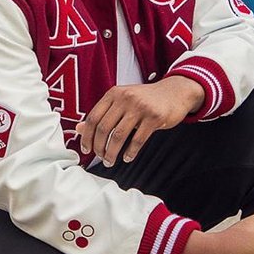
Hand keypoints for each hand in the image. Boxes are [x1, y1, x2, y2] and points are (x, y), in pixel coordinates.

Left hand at [76, 75, 203, 164]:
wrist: (174, 92)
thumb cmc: (145, 99)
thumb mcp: (122, 101)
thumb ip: (102, 114)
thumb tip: (79, 129)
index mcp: (114, 93)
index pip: (93, 117)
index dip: (86, 136)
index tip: (86, 149)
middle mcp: (125, 98)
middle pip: (104, 128)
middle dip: (99, 148)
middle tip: (100, 158)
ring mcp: (140, 107)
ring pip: (119, 136)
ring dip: (112, 153)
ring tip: (110, 161)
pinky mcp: (154, 117)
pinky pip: (137, 140)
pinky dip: (130, 152)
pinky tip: (127, 157)